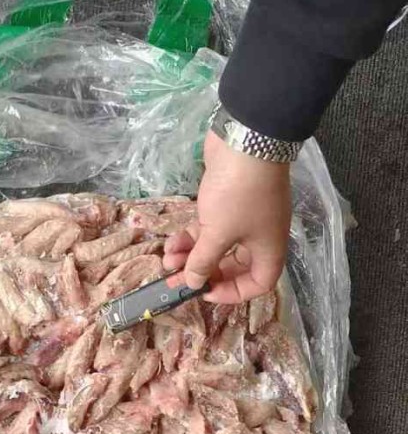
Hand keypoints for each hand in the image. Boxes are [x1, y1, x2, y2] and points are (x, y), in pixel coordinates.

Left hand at [163, 128, 291, 303]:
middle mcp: (259, 236)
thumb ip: (203, 261)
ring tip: (166, 260)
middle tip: (175, 281)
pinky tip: (170, 241)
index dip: (233, 294)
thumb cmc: (238, 194)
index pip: (258, 284)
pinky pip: (210, 227)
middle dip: (203, 273)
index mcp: (268, 249)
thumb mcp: (217, 233)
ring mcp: (244, 217)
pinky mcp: (228, 201)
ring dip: (191, 255)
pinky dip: (192, 236)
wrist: (245, 140)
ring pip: (217, 246)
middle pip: (233, 267)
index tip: (205, 292)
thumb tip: (193, 283)